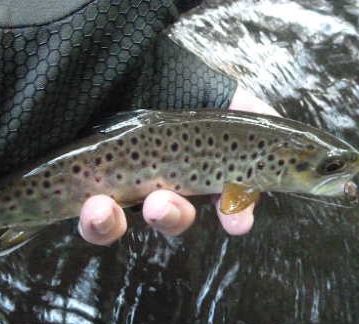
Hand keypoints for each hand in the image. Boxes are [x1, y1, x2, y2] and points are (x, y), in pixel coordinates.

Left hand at [78, 87, 279, 245]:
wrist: (101, 60)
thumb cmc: (157, 74)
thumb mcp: (210, 89)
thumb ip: (248, 111)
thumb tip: (277, 136)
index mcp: (188, 161)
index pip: (215, 197)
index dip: (232, 212)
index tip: (236, 221)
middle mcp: (154, 179)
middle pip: (170, 216)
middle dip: (172, 216)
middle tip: (162, 202)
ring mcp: (115, 188)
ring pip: (125, 226)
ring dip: (121, 223)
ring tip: (110, 206)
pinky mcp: (81, 193)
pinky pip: (91, 225)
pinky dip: (96, 223)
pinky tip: (96, 207)